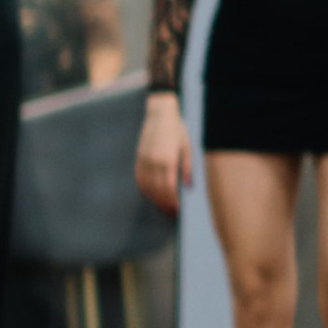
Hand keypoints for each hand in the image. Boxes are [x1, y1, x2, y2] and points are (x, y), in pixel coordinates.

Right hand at [136, 92, 190, 213]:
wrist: (160, 114)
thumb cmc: (178, 130)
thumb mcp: (187, 147)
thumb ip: (187, 168)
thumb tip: (188, 186)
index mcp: (168, 159)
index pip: (169, 188)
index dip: (174, 202)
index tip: (179, 210)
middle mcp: (154, 161)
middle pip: (158, 190)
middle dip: (165, 204)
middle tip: (172, 213)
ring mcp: (144, 159)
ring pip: (147, 186)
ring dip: (155, 199)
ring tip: (163, 206)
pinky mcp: (139, 157)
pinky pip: (140, 178)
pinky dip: (144, 189)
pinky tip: (151, 195)